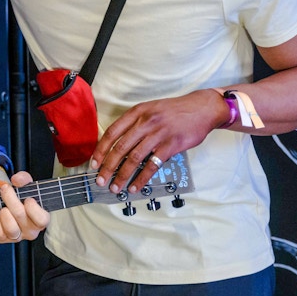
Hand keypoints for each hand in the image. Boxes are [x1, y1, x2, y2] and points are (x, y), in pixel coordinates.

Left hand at [0, 171, 49, 243]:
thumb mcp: (26, 186)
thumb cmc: (20, 199)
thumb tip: (16, 180)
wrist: (6, 206)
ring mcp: (17, 237)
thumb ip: (24, 179)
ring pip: (11, 229)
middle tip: (5, 189)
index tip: (27, 199)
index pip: (42, 219)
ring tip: (2, 207)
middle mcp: (30, 231)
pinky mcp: (2, 239)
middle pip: (21, 217)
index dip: (33, 208)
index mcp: (40, 219)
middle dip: (10, 199)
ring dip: (3, 213)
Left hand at [90, 90, 226, 193]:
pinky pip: (152, 165)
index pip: (112, 133)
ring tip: (116, 187)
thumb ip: (135, 124)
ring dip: (122, 175)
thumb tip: (118, 145)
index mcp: (137, 113)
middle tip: (101, 180)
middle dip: (108, 167)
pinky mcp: (171, 146)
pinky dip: (141, 178)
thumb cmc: (175, 111)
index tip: (94, 163)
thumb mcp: (150, 109)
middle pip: (119, 148)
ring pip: (134, 158)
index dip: (101, 150)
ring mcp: (158, 134)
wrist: (202, 108)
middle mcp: (145, 122)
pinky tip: (135, 186)